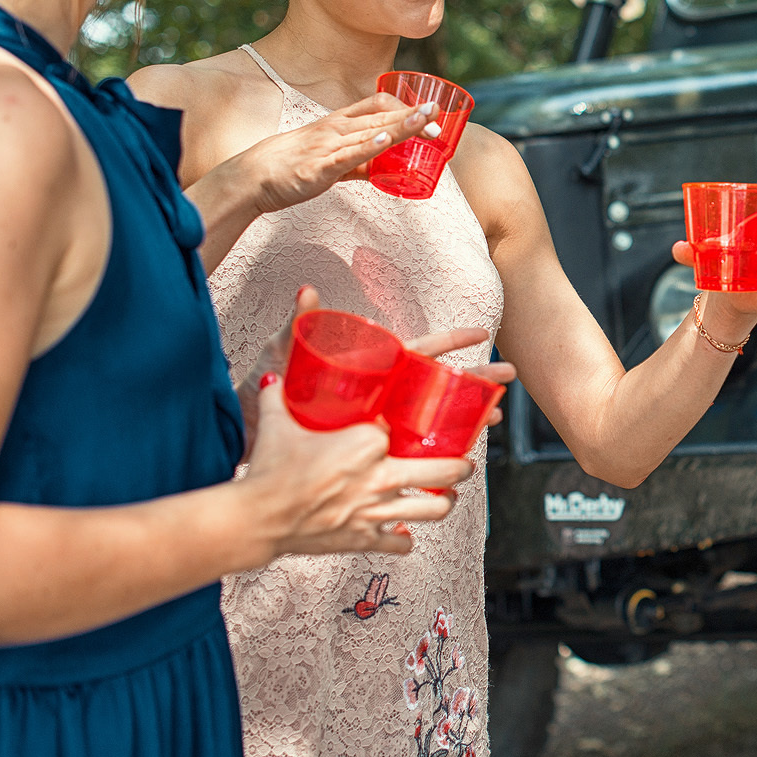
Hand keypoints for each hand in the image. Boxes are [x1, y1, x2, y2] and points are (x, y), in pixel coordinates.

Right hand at [224, 94, 439, 217]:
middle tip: (439, 117)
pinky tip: (385, 141)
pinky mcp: (319, 168)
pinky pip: (347, 156)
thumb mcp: (331, 158)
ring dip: (399, 126)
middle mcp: (335, 129)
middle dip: (411, 116)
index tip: (429, 117)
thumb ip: (360, 161)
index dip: (404, 108)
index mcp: (338, 123)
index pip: (376, 105)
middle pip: (379, 116)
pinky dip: (367, 148)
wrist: (251, 177)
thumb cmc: (292, 166)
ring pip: (370, 133)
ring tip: (425, 120)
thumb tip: (388, 167)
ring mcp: (327, 147)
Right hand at [236, 380, 470, 558]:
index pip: (415, 427)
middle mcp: (382, 475)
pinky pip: (401, 543)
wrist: (256, 518)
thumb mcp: (279, 424)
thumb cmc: (270, 468)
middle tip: (463, 464)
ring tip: (446, 498)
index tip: (432, 423)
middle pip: (447, 470)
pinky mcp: (365, 538)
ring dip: (445, 503)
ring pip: (436, 509)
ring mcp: (377, 510)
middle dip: (461, 467)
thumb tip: (275, 379)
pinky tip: (403, 533)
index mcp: (369, 440)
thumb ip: (281, 397)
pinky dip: (404, 539)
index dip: (426, 424)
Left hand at [237, 286, 499, 450]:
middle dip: (476, 380)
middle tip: (507, 378)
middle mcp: (382, 396)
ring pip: (434, 420)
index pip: (419, 350)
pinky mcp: (373, 453)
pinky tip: (457, 465)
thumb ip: (300, 326)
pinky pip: (413, 455)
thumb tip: (308, 291)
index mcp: (371, 370)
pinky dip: (438, 459)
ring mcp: (381, 424)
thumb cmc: (270, 392)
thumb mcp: (285, 358)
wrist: (249, 436)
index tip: (482, 334)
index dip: (451, 341)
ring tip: (492, 421)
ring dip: (466, 419)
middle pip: (439, 385)